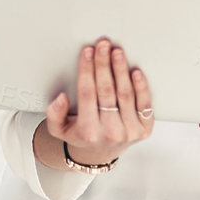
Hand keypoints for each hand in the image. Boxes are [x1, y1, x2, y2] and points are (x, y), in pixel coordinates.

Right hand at [37, 38, 155, 168]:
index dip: (87, 70)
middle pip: (106, 90)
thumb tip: (61, 98)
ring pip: (125, 94)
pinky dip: (141, 86)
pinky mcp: (144, 129)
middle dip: (104, 64)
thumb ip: (54, 114)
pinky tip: (135, 71)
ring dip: (121, 69)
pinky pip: (144, 104)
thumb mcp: (58, 129)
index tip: (87, 52)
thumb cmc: (81, 135)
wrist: (100, 154)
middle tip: (103, 46)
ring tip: (117, 52)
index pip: (87, 93)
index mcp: (88, 131)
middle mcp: (110, 132)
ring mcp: (129, 131)